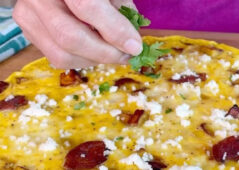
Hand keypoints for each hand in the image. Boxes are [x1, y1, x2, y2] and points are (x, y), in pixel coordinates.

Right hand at [13, 0, 141, 68]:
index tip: (134, 46)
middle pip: (70, 37)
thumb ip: (120, 9)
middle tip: (126, 56)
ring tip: (113, 54)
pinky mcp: (28, 31)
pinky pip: (56, 58)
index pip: (87, 6)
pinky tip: (94, 52)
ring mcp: (28, 15)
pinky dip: (81, 60)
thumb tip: (131, 40)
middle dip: (105, 53)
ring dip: (94, 60)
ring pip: (61, 54)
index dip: (114, 30)